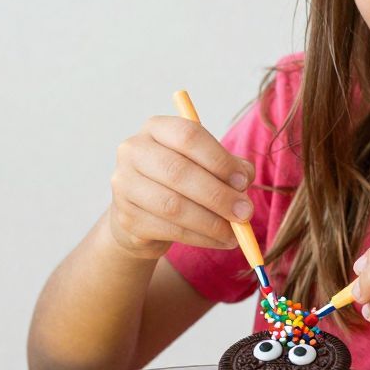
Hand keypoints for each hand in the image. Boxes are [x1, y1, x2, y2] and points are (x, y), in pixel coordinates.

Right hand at [105, 115, 253, 259]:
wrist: (142, 214)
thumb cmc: (180, 183)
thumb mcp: (206, 165)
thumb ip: (230, 167)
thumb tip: (243, 180)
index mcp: (156, 128)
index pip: (188, 136)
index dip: (219, 160)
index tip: (243, 182)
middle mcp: (133, 151)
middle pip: (178, 172)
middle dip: (218, 196)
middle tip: (245, 213)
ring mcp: (124, 185)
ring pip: (173, 206)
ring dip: (211, 222)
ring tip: (235, 233)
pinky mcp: (126, 218)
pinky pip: (169, 230)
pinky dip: (200, 238)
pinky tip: (218, 240)